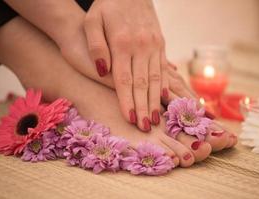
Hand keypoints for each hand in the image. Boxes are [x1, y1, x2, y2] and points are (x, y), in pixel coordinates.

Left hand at [84, 0, 168, 131]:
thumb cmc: (106, 6)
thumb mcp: (92, 21)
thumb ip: (96, 46)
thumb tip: (103, 71)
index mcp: (123, 43)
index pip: (125, 80)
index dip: (128, 102)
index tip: (131, 120)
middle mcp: (141, 46)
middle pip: (143, 84)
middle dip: (144, 107)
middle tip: (147, 127)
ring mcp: (154, 45)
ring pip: (156, 79)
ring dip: (156, 101)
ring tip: (157, 118)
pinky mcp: (160, 43)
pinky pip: (164, 68)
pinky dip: (165, 85)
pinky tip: (166, 98)